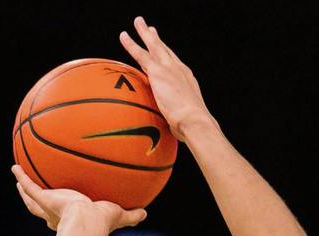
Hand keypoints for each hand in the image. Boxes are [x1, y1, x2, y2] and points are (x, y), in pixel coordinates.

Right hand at [11, 165, 146, 230]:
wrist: (86, 223)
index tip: (58, 209)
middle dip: (37, 203)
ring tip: (18, 179)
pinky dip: (21, 177)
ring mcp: (48, 206)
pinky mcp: (44, 199)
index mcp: (70, 220)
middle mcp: (56, 215)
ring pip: (31, 199)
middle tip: (33, 194)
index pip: (60, 219)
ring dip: (24, 190)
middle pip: (42, 209)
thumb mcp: (119, 216)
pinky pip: (29, 186)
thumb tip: (146, 214)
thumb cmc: (102, 223)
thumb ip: (130, 215)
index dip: (58, 216)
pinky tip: (14, 167)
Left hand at [119, 16, 211, 137]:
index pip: (174, 64)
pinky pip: (140, 54)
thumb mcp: (186, 120)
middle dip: (156, 39)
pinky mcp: (157, 72)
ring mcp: (168, 68)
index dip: (167, 55)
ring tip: (137, 22)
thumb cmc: (192, 127)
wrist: (194, 120)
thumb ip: (178, 120)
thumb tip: (177, 131)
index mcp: (186, 79)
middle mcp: (178, 69)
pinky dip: (131, 44)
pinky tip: (124, 36)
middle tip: (150, 28)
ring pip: (153, 46)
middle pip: (165, 50)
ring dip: (144, 33)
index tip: (162, 48)